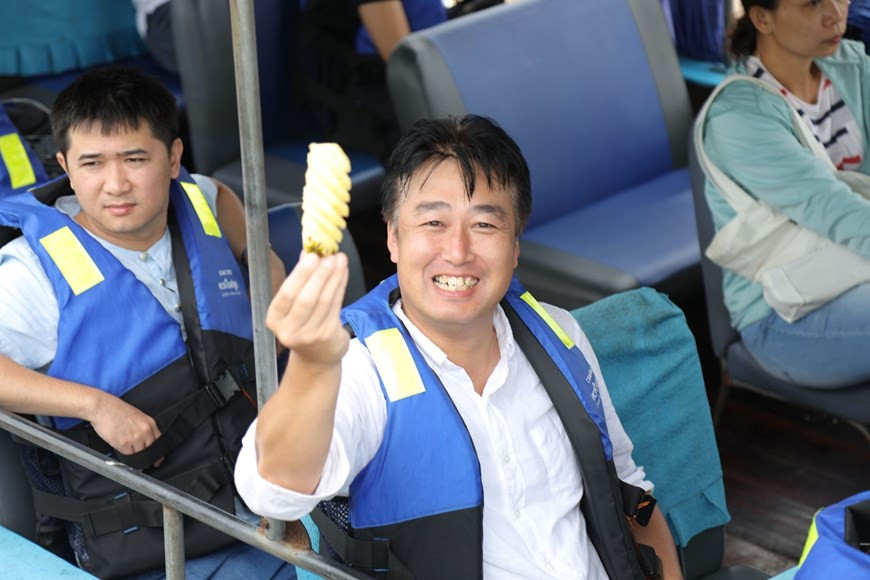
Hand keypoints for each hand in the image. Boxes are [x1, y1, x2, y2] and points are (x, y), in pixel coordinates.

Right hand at [89, 392, 160, 455]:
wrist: (102, 407)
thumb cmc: (116, 410)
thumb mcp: (137, 416)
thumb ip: (144, 428)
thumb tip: (146, 442)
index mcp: (150, 423)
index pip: (159, 442)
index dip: (157, 452)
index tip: (156, 458)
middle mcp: (145, 431)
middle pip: (150, 450)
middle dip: (146, 456)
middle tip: (143, 460)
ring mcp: (135, 438)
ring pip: (139, 454)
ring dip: (134, 456)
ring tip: (128, 450)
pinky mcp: (124, 443)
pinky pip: (128, 455)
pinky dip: (125, 455)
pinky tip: (121, 449)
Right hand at [266, 251, 349, 366]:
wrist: (316, 357)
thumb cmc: (303, 324)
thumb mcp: (294, 305)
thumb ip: (299, 280)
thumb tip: (307, 252)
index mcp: (274, 319)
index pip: (286, 295)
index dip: (300, 274)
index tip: (311, 255)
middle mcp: (289, 330)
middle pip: (306, 299)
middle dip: (320, 275)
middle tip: (329, 256)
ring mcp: (309, 335)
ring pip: (324, 301)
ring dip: (333, 277)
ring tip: (339, 259)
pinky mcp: (328, 335)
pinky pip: (336, 306)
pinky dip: (340, 286)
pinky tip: (343, 272)